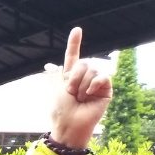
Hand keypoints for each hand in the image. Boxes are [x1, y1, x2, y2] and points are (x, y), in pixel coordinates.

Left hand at [47, 27, 112, 149]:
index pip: (73, 56)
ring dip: (82, 85)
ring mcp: (95, 82)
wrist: (70, 124)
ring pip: (92, 70)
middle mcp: (84, 77)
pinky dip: (94, 85)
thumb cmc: (60, 110)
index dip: (74, 43)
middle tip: (71, 92)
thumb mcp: (55, 90)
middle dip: (74, 78)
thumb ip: (55, 76)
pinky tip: (90, 94)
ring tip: (80, 98)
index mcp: (70, 76)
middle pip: (83, 62)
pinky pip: (102, 77)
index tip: (76, 29)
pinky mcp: (105, 88)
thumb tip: (49, 65)